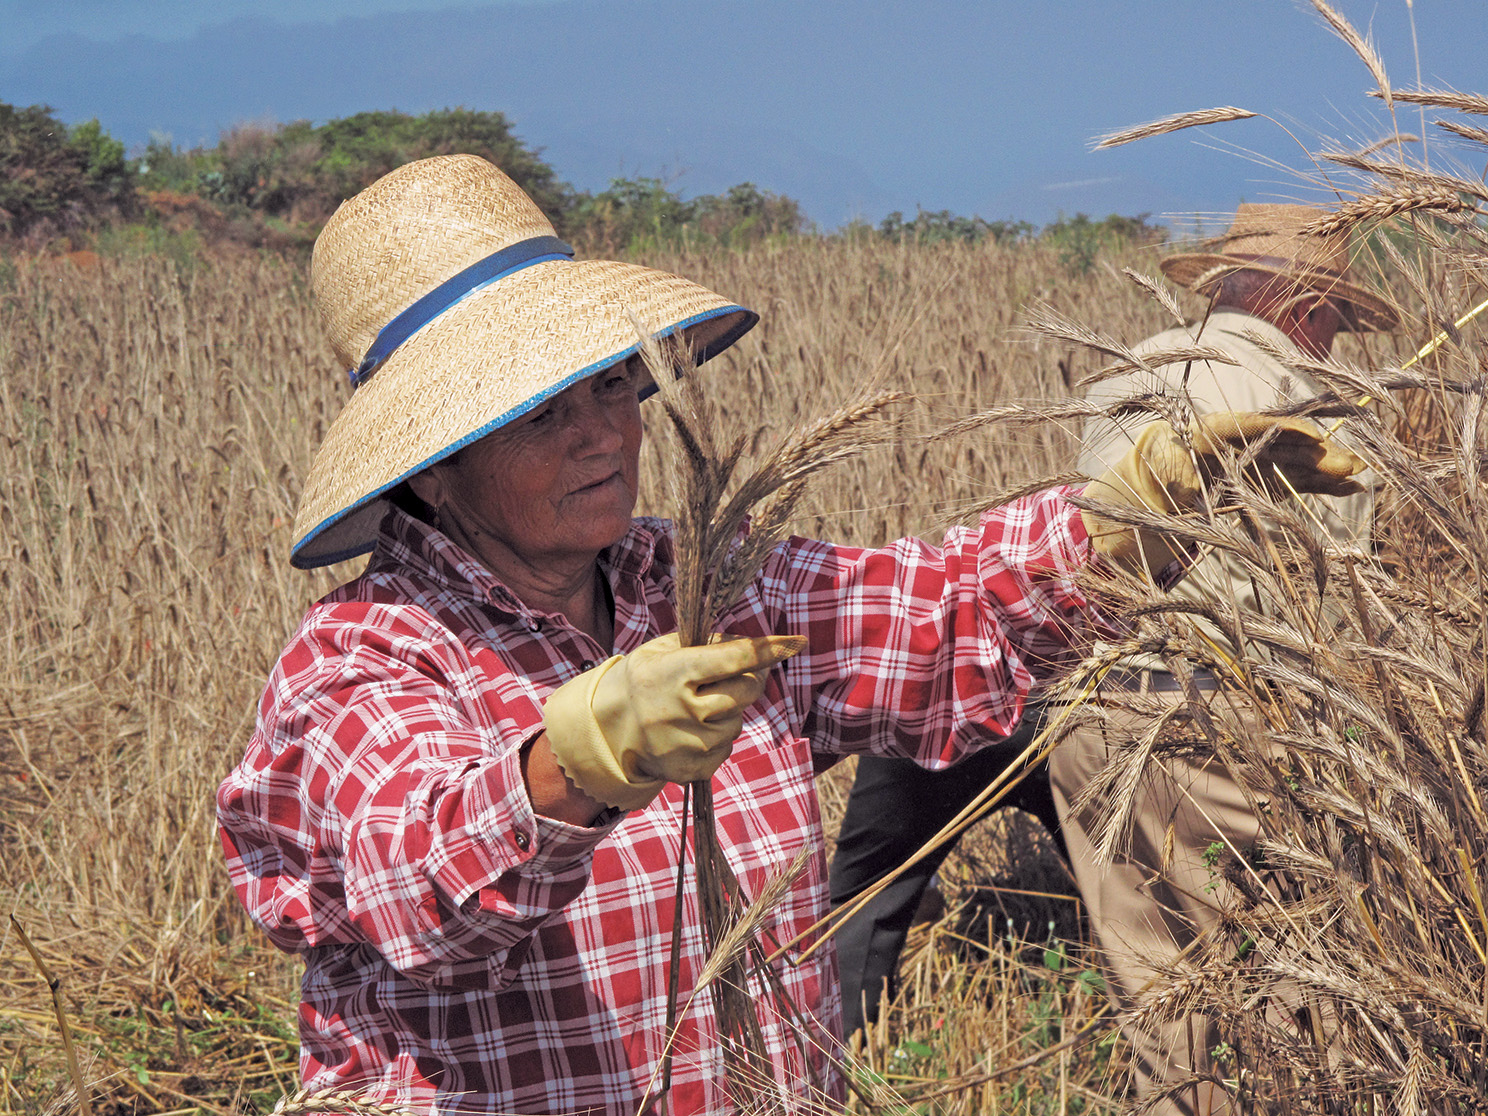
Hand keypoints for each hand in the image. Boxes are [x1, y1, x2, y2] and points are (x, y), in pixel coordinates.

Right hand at [542, 632, 805, 810]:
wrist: (609, 731)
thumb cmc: (643, 680)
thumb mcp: (662, 650)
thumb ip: (706, 644)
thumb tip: (751, 645)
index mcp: (676, 672)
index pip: (735, 657)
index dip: (770, 649)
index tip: (796, 642)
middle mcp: (685, 709)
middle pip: (748, 689)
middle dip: (751, 677)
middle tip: (734, 672)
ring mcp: (691, 743)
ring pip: (739, 719)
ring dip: (729, 708)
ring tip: (697, 706)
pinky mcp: (695, 768)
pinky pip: (727, 745)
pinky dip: (718, 733)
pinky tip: (692, 728)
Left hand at [1081, 411, 1366, 577]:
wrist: (1163, 479)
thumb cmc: (1167, 465)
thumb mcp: (1167, 470)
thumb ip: (1183, 473)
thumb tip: (1190, 480)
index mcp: (1224, 428)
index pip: (1262, 425)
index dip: (1290, 430)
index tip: (1312, 436)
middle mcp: (1250, 442)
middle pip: (1289, 445)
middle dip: (1319, 454)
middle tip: (1349, 461)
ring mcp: (1263, 462)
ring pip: (1300, 464)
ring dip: (1328, 470)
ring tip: (1357, 474)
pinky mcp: (1271, 482)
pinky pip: (1301, 482)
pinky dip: (1324, 486)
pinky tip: (1349, 487)